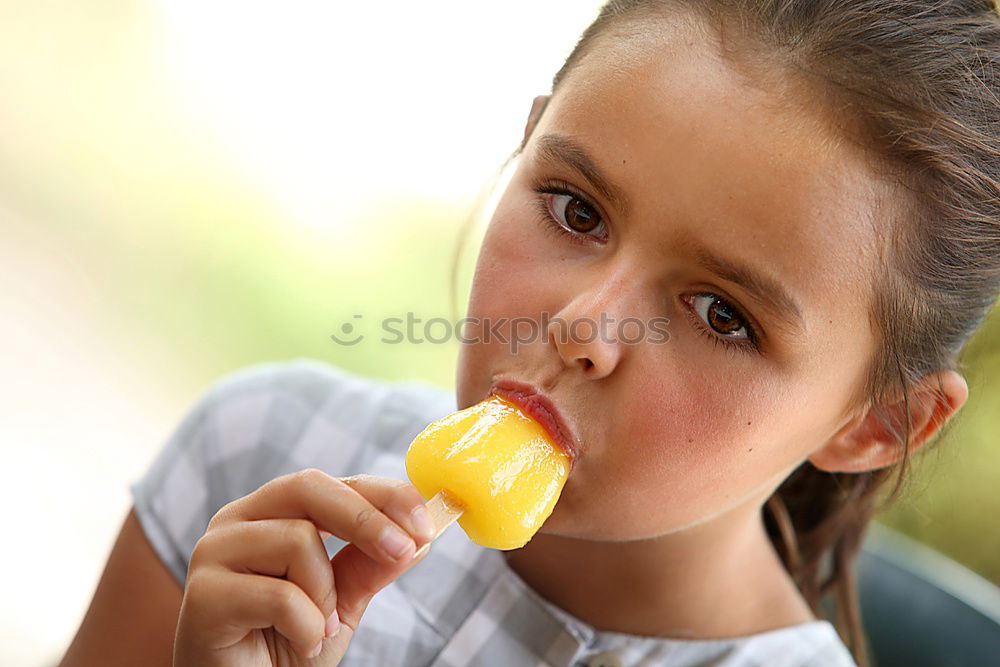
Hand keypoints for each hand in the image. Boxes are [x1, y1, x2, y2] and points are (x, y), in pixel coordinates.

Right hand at [173, 469, 436, 665]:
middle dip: (366, 518)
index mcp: (269, 513)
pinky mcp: (202, 595)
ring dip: (326, 595)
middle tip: (405, 551)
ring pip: (297, 540)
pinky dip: (307, 627)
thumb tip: (420, 536)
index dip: (384, 495)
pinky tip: (300, 644)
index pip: (331, 483)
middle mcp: (236, 521)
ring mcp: (213, 553)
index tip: (427, 524)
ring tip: (320, 628)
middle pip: (308, 487)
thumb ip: (371, 565)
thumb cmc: (284, 648)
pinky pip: (280, 595)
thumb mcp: (342, 602)